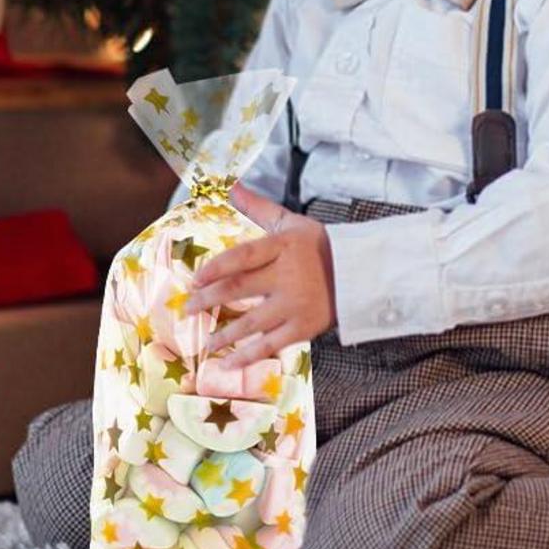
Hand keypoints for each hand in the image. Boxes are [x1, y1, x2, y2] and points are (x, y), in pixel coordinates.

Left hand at [187, 183, 335, 364]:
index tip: (195, 278)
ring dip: (223, 334)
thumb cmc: (319, 245)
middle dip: (208, 300)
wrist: (361, 272)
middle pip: (239, 288)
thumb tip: (231, 185)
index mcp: (283, 247)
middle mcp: (287, 275)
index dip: (217, 267)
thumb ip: (258, 208)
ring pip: (250, 322)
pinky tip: (228, 363)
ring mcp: (295, 304)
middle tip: (187, 309)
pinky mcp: (303, 327)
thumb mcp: (291, 223)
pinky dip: (247, 357)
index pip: (243, 256)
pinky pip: (269, 345)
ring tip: (204, 343)